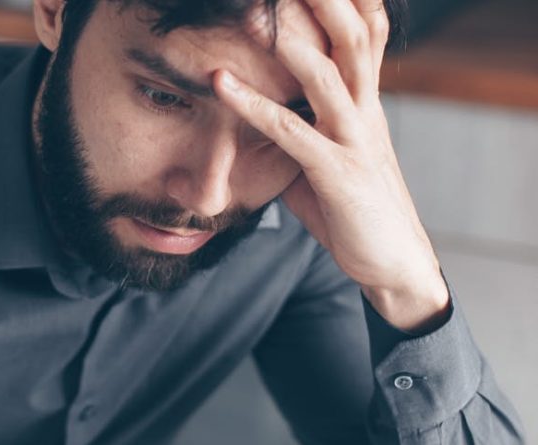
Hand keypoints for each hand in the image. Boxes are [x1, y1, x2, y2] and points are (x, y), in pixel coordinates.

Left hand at [213, 0, 448, 331]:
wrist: (394, 263)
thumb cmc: (354, 209)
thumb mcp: (326, 158)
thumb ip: (299, 130)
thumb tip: (259, 117)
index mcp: (366, 103)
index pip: (364, 36)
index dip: (344, 2)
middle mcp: (366, 111)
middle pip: (352, 38)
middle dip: (322, 2)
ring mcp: (354, 140)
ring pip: (327, 74)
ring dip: (288, 39)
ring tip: (250, 10)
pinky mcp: (337, 173)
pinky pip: (290, 131)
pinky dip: (251, 103)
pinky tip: (220, 82)